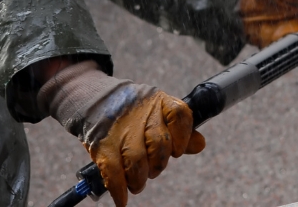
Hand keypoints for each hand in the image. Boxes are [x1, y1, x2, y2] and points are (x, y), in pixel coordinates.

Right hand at [86, 88, 205, 206]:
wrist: (97, 100)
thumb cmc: (134, 112)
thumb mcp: (158, 112)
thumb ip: (179, 129)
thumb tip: (200, 144)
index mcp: (160, 102)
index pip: (179, 114)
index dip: (182, 136)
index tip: (177, 151)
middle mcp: (141, 113)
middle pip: (159, 143)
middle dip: (158, 164)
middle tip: (152, 170)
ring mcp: (120, 129)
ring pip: (137, 161)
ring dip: (139, 180)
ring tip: (137, 183)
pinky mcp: (102, 145)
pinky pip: (113, 172)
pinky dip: (119, 189)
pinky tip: (122, 199)